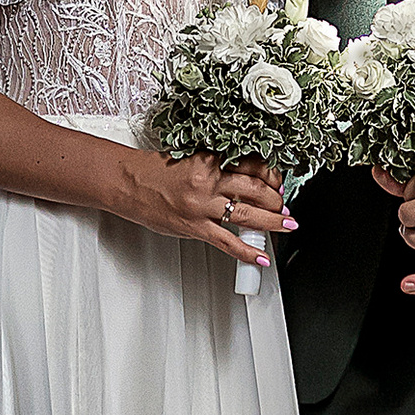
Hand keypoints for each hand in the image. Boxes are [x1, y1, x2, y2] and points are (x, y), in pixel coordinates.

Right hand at [119, 149, 295, 270]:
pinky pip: (227, 242)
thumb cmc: (154, 170)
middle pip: (256, 190)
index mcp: (209, 159)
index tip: (277, 180)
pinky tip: (261, 257)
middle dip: (276, 199)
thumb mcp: (191, 157)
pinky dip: (247, 252)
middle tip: (285, 205)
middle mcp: (207, 182)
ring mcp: (201, 207)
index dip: (271, 174)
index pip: (251, 164)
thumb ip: (217, 165)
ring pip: (247, 216)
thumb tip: (246, 178)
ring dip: (273, 222)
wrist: (127, 183)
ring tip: (287, 225)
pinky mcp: (194, 228)